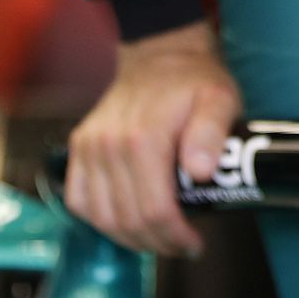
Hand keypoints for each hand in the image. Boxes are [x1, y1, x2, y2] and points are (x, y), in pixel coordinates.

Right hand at [65, 22, 241, 258]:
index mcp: (144, 137)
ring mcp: (90, 146)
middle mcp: (109, 144)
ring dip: (130, 237)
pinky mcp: (80, 147)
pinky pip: (78, 199)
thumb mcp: (219, 99)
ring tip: (158, 237)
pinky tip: (124, 219)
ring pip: (102, 217)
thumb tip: (201, 171)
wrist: (160, 54)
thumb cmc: (193, 80)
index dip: (175, 237)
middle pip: (129, 220)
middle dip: (158, 243)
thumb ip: (211, 133)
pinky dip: (98, 218)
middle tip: (181, 244)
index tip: (194, 244)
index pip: (155, 210)